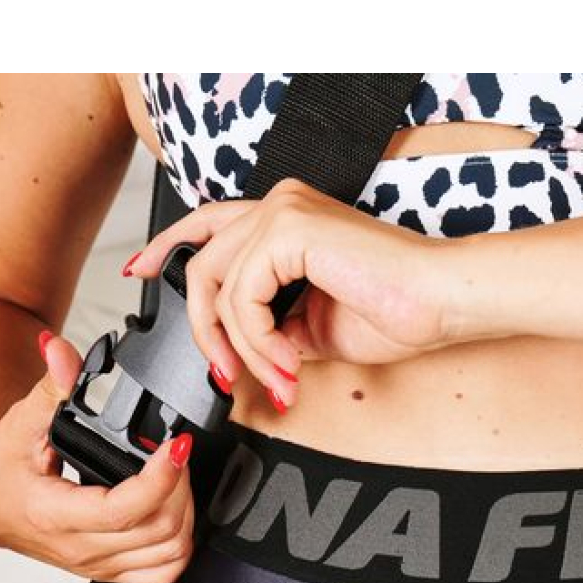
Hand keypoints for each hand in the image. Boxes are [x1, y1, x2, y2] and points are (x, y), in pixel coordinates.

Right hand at [0, 333, 195, 582]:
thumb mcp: (21, 421)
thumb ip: (52, 387)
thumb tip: (60, 351)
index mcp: (55, 516)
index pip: (124, 509)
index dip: (162, 476)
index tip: (176, 445)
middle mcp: (79, 549)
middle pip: (159, 531)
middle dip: (180, 486)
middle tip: (175, 453)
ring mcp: (97, 566)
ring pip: (169, 555)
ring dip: (185, 514)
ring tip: (175, 479)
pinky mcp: (109, 571)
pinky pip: (162, 574)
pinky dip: (179, 545)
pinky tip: (173, 513)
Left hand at [127, 179, 452, 406]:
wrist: (441, 303)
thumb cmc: (393, 310)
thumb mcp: (309, 328)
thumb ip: (268, 327)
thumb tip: (240, 351)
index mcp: (283, 220)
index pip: (206, 227)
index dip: (166, 247)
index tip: (141, 270)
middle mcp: (277, 206)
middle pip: (200, 267)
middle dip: (205, 332)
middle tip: (226, 374)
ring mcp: (281, 211)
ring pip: (216, 290)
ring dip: (243, 350)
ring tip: (279, 376)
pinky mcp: (288, 229)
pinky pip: (241, 299)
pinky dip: (257, 342)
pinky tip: (289, 361)